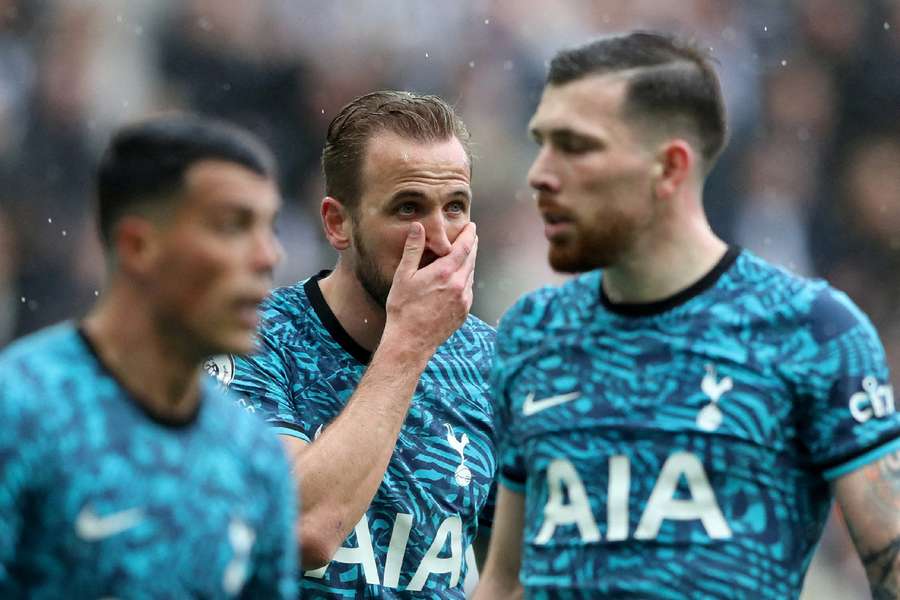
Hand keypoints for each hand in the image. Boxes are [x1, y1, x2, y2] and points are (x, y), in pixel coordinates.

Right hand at [382, 221, 476, 354]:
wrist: (411, 341)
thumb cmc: (403, 309)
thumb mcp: (403, 276)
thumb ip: (413, 249)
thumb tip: (418, 226)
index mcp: (444, 273)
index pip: (463, 247)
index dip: (469, 234)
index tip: (471, 226)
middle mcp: (458, 285)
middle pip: (471, 259)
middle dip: (471, 245)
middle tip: (471, 235)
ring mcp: (464, 300)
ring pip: (471, 274)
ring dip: (469, 262)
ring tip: (465, 255)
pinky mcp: (464, 312)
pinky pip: (469, 290)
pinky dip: (466, 279)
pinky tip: (459, 278)